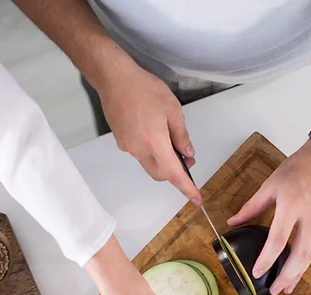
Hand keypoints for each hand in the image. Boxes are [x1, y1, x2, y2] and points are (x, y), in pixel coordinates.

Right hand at [97, 64, 201, 203]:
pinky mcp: (121, 142)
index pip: (174, 174)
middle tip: (186, 155)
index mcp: (155, 142)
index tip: (196, 198)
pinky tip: (152, 130)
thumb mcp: (172, 109)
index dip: (187, 188)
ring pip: (150, 165)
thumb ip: (181, 135)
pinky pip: (140, 154)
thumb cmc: (143, 89)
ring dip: (162, 160)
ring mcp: (128, 147)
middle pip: (160, 174)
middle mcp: (139, 150)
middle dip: (174, 171)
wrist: (114, 79)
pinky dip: (151, 150)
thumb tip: (187, 153)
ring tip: (168, 138)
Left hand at [228, 141, 310, 293]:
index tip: (257, 272)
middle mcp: (308, 217)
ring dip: (298, 274)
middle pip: (299, 256)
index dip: (266, 260)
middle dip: (287, 277)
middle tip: (275, 291)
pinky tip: (298, 269)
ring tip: (287, 288)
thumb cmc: (299, 168)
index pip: (277, 240)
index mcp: (290, 206)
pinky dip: (306, 261)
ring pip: (310, 255)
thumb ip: (252, 207)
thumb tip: (233, 222)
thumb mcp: (271, 184)